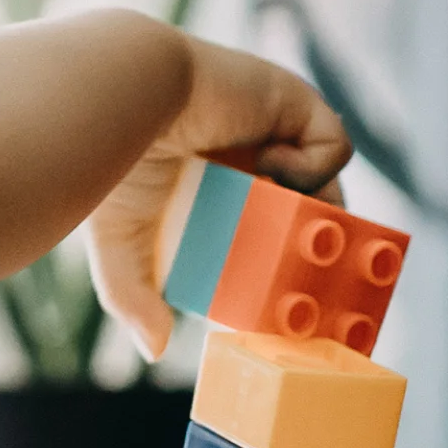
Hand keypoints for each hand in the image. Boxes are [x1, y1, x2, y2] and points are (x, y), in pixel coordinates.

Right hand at [89, 31, 348, 360]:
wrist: (124, 96)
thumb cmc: (115, 159)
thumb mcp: (119, 239)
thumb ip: (132, 294)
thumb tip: (154, 351)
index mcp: (223, 185)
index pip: (273, 228)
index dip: (285, 264)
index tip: (287, 305)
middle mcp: (255, 156)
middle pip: (312, 212)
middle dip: (315, 250)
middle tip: (306, 286)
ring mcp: (280, 129)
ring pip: (329, 185)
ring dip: (313, 216)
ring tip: (285, 238)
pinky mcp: (295, 104)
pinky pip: (332, 147)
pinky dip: (311, 169)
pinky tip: (266, 170)